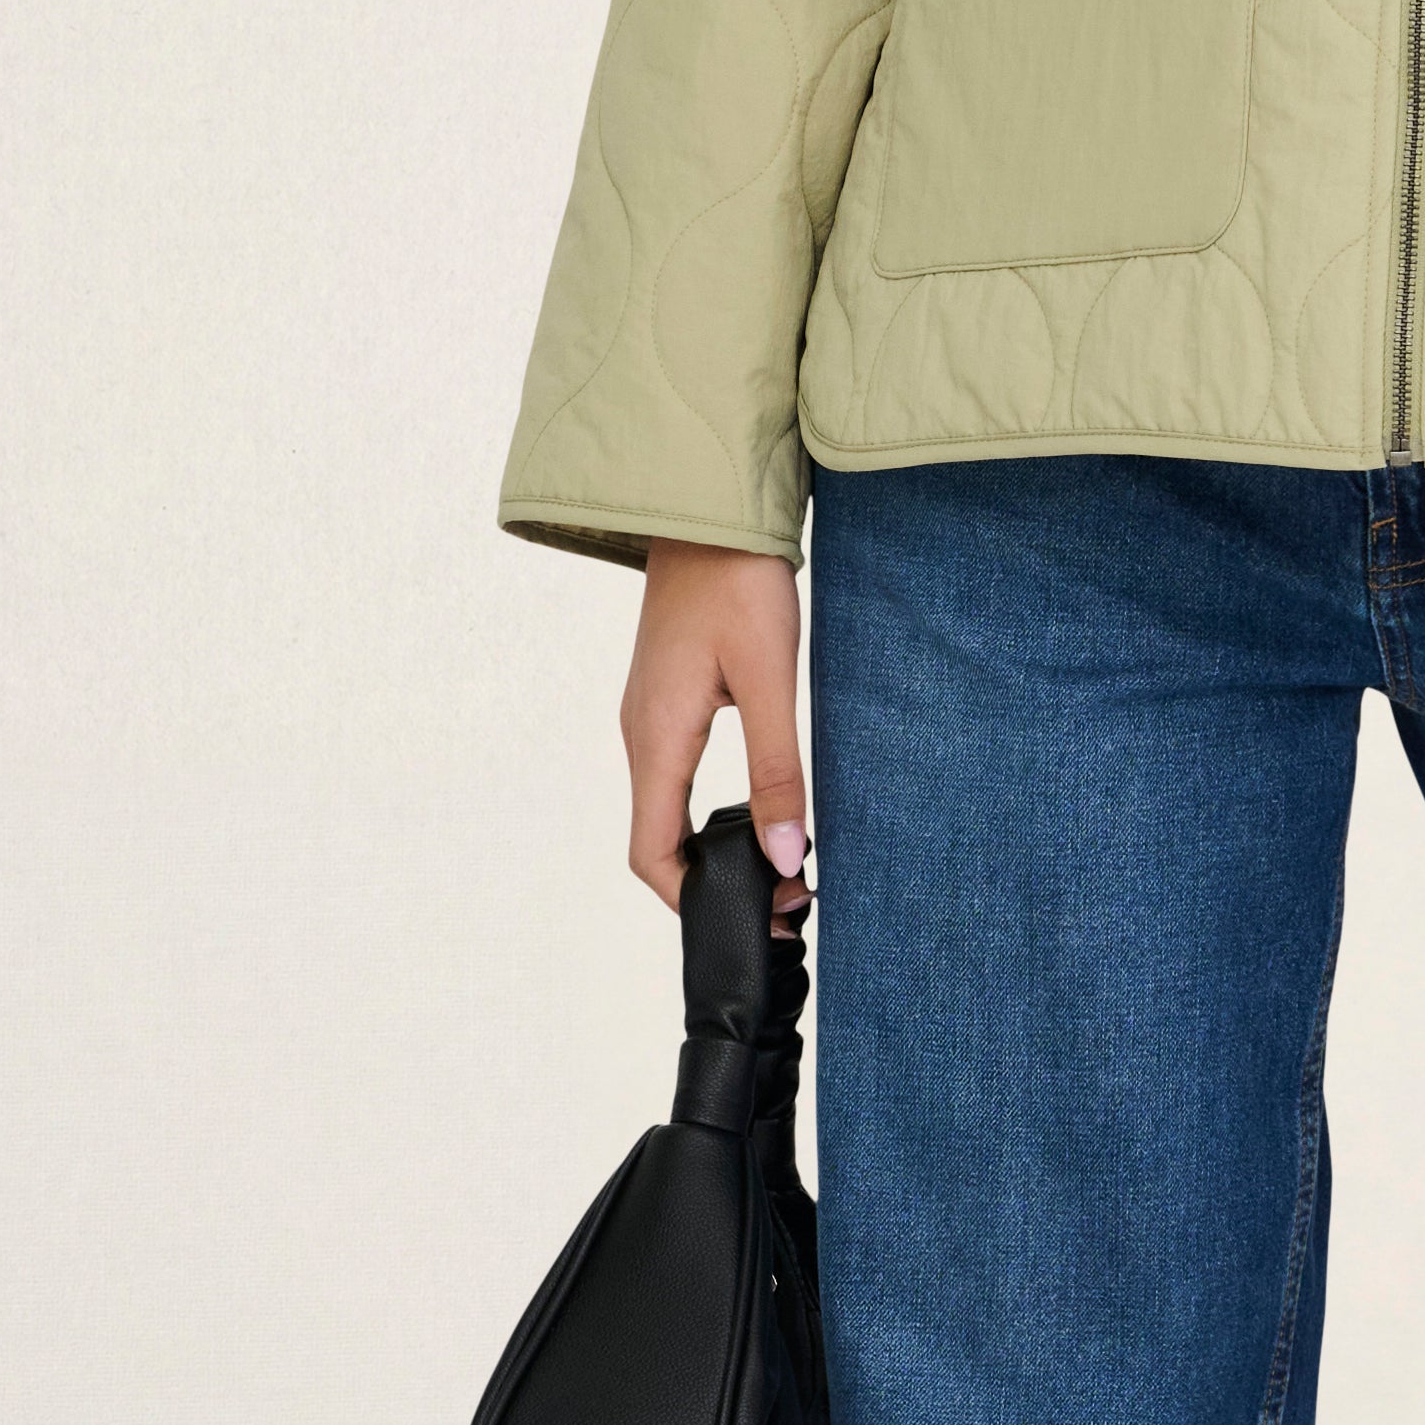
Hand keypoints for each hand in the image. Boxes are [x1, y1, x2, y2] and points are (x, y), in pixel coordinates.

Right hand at [618, 540, 809, 915]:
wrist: (706, 507)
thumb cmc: (737, 583)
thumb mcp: (771, 680)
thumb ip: (778, 770)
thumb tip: (785, 856)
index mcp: (656, 739)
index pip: (651, 854)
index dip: (693, 900)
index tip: (750, 917)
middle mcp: (639, 735)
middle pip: (657, 840)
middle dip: (712, 881)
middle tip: (784, 894)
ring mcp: (647, 717)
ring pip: (667, 809)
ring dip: (712, 846)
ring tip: (779, 861)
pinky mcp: (665, 699)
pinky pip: (675, 775)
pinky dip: (710, 810)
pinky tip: (757, 808)